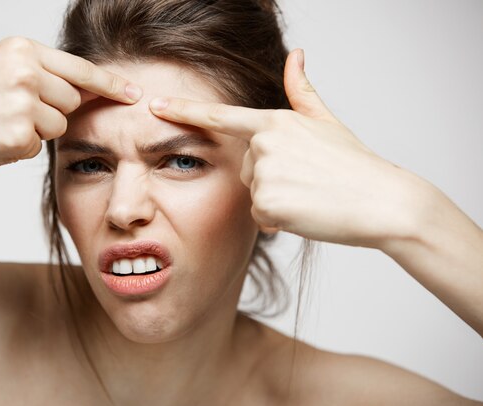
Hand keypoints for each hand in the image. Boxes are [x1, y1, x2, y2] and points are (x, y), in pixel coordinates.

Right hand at [0, 37, 141, 168]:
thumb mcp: (1, 69)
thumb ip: (42, 76)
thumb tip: (85, 92)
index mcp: (22, 49)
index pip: (80, 68)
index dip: (111, 83)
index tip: (135, 93)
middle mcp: (25, 71)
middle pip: (71, 102)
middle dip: (52, 112)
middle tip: (11, 111)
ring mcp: (22, 103)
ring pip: (58, 127)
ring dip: (36, 132)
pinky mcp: (17, 135)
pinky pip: (37, 148)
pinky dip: (18, 149)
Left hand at [149, 49, 422, 248]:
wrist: (381, 200)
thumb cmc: (354, 164)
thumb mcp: (326, 122)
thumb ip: (302, 91)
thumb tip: (295, 55)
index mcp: (275, 121)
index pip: (221, 116)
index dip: (184, 111)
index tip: (154, 106)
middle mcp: (264, 143)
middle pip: (244, 168)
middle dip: (268, 179)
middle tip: (304, 181)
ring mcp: (265, 172)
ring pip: (252, 194)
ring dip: (275, 200)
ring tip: (308, 195)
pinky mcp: (267, 201)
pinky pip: (260, 216)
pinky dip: (280, 220)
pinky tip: (305, 212)